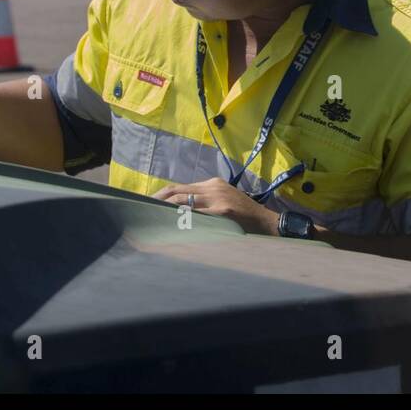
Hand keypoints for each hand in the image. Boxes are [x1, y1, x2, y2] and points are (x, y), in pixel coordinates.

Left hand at [154, 177, 277, 234]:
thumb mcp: (225, 201)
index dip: (162, 196)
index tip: (148, 204)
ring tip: (151, 219)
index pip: (180, 188)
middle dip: (157, 201)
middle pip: (177, 192)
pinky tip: (171, 225)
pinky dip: (181, 219)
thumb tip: (180, 210)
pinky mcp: (223, 211)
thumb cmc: (244, 216)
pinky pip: (196, 214)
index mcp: (213, 183)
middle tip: (143, 212)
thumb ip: (206, 201)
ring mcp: (218, 199)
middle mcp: (213, 187)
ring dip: (165, 211)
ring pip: (183, 202)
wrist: (267, 223)